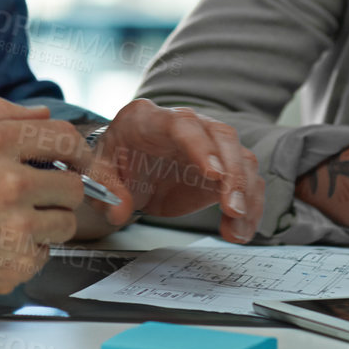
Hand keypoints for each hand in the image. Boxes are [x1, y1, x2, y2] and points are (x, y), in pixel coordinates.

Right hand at [0, 97, 92, 302]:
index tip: (75, 162)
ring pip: (65, 223)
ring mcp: (15, 226)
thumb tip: (39, 115)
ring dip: (46, 224)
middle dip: (59, 191)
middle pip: (72, 186)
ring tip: (11, 225)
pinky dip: (27, 254)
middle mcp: (11, 182)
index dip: (77, 151)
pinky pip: (44, 255)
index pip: (66, 138)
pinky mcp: (14, 264)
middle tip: (36, 199)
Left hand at [87, 100, 264, 243]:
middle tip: (232, 208)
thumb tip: (119, 211)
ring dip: (246, 194)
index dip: (200, 147)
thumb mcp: (100, 173)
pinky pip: (246, 182)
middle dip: (233, 173)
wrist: (129, 162)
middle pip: (222, 137)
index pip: (182, 124)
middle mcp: (187, 124)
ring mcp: (209, 144)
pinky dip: (249, 207)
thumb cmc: (117, 159)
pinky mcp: (223, 167)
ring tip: (237, 226)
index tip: (214, 175)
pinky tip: (240, 230)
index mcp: (150, 119)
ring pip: (242, 158)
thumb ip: (107, 190)